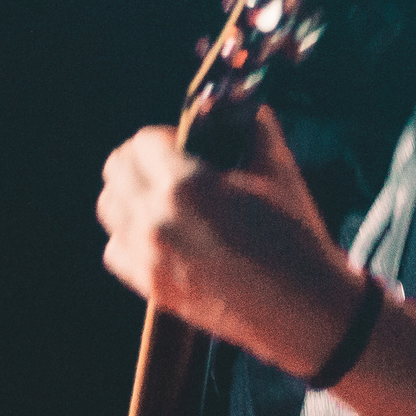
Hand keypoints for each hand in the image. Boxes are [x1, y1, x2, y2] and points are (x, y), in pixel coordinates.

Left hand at [96, 106, 358, 377]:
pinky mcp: (153, 289)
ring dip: (131, 195)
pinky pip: (116, 250)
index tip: (187, 145)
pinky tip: (162, 234)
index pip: (142, 142)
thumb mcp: (279, 170)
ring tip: (165, 200)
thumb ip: (252, 127)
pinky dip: (131, 236)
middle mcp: (155, 221)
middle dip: (143, 161)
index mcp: (185, 186)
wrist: (306, 310)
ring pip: (110, 208)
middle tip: (173, 166)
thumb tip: (239, 106)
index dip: (166, 137)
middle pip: (117, 170)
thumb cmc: (297, 235)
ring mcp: (149, 259)